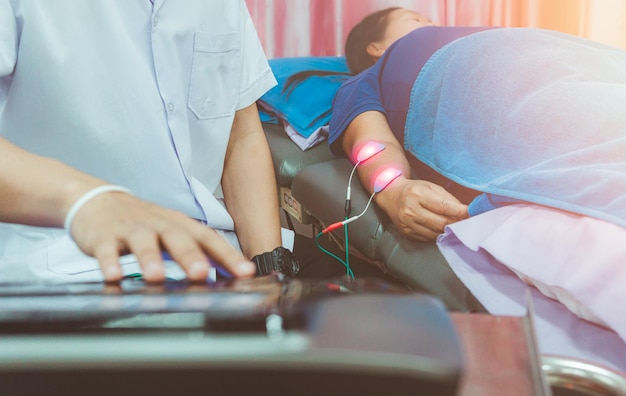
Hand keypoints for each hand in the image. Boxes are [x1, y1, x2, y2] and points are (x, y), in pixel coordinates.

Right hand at [68, 191, 255, 281]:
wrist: (98, 201)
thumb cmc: (144, 223)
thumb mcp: (173, 233)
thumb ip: (199, 252)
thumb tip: (230, 274)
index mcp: (180, 226)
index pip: (209, 239)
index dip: (228, 255)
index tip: (245, 272)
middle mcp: (159, 225)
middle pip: (177, 238)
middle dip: (190, 256)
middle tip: (201, 273)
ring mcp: (131, 229)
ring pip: (143, 242)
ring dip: (150, 259)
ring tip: (156, 277)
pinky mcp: (104, 236)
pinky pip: (106, 249)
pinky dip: (109, 262)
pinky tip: (113, 276)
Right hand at [380, 178, 468, 240]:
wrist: (391, 196)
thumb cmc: (413, 190)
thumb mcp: (430, 187)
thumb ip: (448, 199)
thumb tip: (465, 211)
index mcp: (417, 195)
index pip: (444, 207)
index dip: (460, 212)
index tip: (472, 214)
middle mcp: (410, 210)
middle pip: (440, 223)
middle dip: (457, 224)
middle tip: (469, 223)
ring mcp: (407, 224)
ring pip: (435, 233)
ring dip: (448, 232)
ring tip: (457, 227)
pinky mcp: (406, 233)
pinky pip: (427, 238)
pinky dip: (437, 235)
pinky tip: (442, 230)